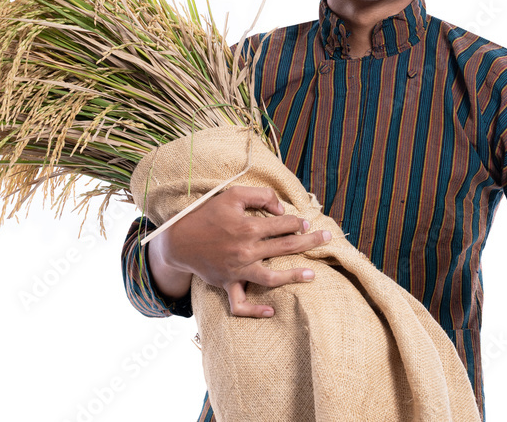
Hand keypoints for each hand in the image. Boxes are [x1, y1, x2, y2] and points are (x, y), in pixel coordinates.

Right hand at [150, 185, 330, 317]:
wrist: (179, 240)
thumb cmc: (206, 214)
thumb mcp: (232, 195)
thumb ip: (260, 196)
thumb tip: (281, 209)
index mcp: (248, 227)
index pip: (283, 225)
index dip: (297, 222)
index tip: (305, 222)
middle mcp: (245, 251)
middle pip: (285, 248)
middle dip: (309, 242)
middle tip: (327, 238)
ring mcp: (236, 270)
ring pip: (270, 278)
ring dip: (293, 276)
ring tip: (312, 274)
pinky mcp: (227, 284)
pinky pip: (240, 304)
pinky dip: (255, 310)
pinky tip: (271, 311)